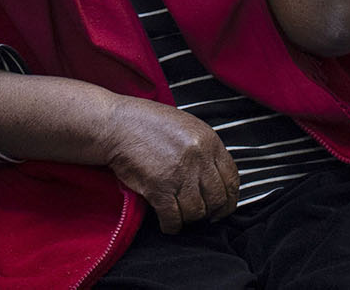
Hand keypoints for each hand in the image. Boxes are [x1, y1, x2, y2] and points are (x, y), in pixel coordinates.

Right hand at [101, 95, 239, 233]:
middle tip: (203, 216)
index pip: (232, 178)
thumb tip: (214, 177)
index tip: (224, 206)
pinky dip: (171, 225)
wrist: (117, 125)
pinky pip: (173, 218)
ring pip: (196, 212)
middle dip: (212, 212)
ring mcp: (180, 174)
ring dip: (189, 218)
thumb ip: (203, 150)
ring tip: (180, 214)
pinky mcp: (159, 189)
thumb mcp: (186, 127)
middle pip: (217, 198)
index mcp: (208, 141)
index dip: (229, 198)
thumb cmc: (146, 124)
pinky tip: (168, 222)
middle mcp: (198, 158)